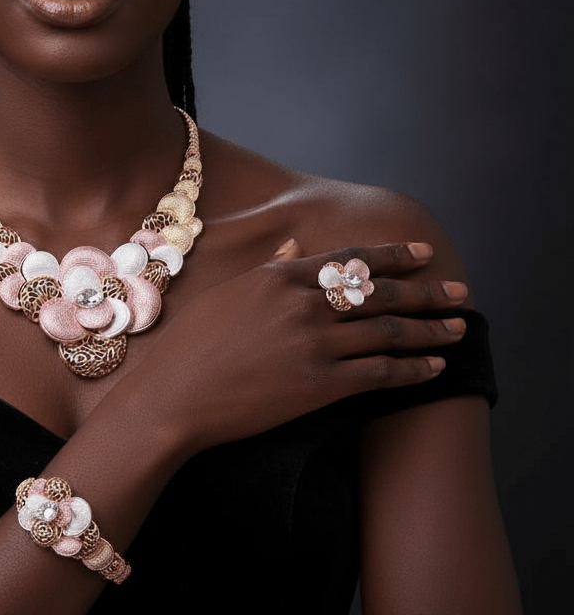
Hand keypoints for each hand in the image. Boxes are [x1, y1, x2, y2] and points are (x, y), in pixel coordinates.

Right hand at [131, 240, 468, 454]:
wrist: (174, 393)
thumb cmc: (192, 342)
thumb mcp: (230, 292)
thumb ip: (271, 267)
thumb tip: (299, 243)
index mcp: (280, 276)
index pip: (351, 259)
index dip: (394, 255)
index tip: (424, 252)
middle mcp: (304, 304)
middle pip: (380, 293)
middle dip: (426, 292)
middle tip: (460, 293)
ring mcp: (314, 344)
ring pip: (387, 332)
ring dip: (429, 330)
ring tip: (458, 328)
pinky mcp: (319, 385)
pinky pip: (379, 374)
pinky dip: (412, 370)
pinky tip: (434, 368)